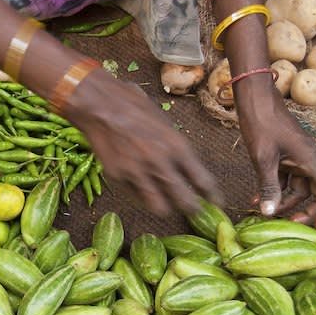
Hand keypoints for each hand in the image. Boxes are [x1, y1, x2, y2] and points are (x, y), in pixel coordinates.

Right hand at [63, 70, 221, 215]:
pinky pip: (136, 198)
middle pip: (185, 202)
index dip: (213, 196)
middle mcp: (160, 163)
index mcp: (177, 146)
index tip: (217, 203)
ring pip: (161, 208)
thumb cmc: (133, 106)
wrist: (98, 104)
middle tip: (193, 210)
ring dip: (166, 207)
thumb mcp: (164, 122)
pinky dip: (141, 197)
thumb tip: (187, 167)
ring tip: (166, 204)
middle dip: (192, 209)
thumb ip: (176, 147)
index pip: (203, 181)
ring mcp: (138, 173)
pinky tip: (140, 188)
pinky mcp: (118, 178)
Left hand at [238, 92, 315, 229]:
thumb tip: (270, 214)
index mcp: (312, 161)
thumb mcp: (264, 158)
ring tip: (266, 212)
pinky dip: (273, 188)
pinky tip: (256, 199)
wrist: (254, 97)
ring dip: (284, 201)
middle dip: (304, 210)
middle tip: (289, 225)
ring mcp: (298, 157)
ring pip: (298, 187)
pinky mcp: (285, 154)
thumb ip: (269, 186)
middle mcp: (309, 160)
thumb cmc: (262, 123)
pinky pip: (284, 177)